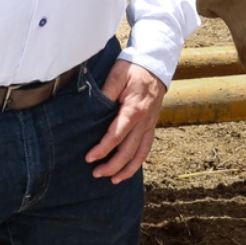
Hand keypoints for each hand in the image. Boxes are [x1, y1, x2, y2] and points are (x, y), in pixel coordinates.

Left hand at [84, 60, 167, 183]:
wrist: (156, 64)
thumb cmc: (134, 68)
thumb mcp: (117, 74)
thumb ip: (106, 91)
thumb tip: (93, 108)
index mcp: (134, 109)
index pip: (117, 134)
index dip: (103, 148)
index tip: (89, 158)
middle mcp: (144, 121)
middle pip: (129, 150)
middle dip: (113, 165)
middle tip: (96, 173)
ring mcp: (149, 124)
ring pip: (141, 153)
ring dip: (127, 169)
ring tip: (112, 180)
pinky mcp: (151, 125)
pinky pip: (146, 148)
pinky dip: (137, 162)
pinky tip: (127, 169)